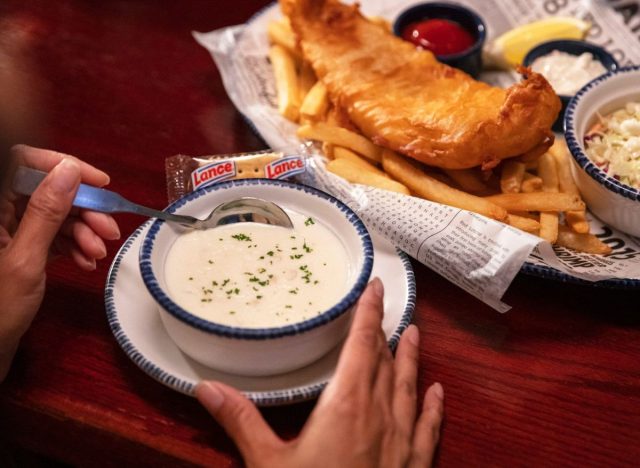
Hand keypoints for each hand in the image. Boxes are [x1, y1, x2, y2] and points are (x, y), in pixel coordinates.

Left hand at [0, 144, 119, 380]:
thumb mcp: (25, 259)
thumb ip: (46, 212)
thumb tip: (70, 170)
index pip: (24, 162)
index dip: (63, 165)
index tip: (99, 183)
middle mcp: (1, 211)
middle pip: (48, 189)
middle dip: (82, 209)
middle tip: (109, 231)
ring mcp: (11, 228)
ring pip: (56, 213)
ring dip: (83, 231)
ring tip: (97, 254)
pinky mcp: (23, 245)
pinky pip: (54, 234)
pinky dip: (74, 245)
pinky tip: (86, 262)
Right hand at [197, 278, 443, 467]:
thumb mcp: (266, 464)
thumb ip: (240, 421)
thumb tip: (206, 387)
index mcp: (345, 406)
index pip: (361, 346)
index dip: (367, 314)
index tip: (376, 288)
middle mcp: (379, 416)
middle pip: (385, 362)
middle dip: (385, 332)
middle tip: (389, 307)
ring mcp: (401, 443)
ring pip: (410, 387)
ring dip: (411, 359)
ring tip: (415, 334)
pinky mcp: (413, 467)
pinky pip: (428, 428)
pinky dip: (433, 406)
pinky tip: (438, 392)